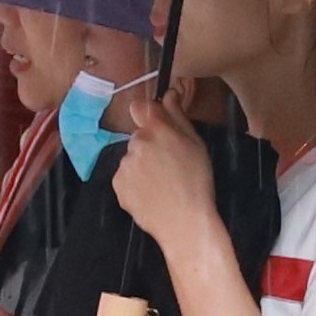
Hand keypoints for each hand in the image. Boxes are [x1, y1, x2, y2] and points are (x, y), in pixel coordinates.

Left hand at [104, 81, 220, 255]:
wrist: (184, 222)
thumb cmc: (197, 182)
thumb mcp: (196, 144)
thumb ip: (178, 116)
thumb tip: (169, 94)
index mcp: (156, 129)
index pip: (141, 107)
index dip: (149, 116)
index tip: (159, 128)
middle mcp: (136, 143)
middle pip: (139, 137)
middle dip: (150, 146)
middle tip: (169, 165)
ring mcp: (124, 165)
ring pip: (132, 158)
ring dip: (142, 166)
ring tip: (162, 184)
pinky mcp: (118, 185)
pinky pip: (125, 178)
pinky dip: (135, 184)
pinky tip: (152, 194)